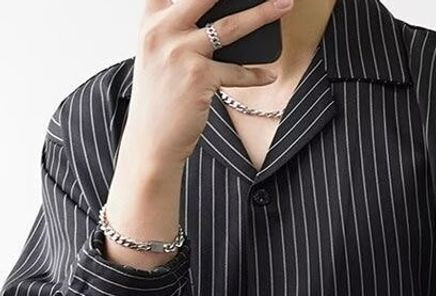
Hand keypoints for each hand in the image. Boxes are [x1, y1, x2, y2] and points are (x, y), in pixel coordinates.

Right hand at [127, 0, 293, 166]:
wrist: (151, 142)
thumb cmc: (159, 102)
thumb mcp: (156, 58)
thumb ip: (175, 32)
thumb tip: (214, 19)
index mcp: (150, 23)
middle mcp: (162, 32)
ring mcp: (180, 53)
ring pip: (230, 26)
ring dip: (262, 14)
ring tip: (284, 5)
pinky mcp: (198, 77)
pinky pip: (237, 71)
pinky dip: (256, 75)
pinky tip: (269, 75)